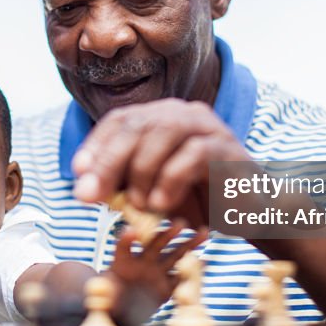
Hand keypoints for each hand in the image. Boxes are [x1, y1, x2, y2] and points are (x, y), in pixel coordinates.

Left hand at [72, 99, 250, 226]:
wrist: (248, 212)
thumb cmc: (197, 200)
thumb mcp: (151, 192)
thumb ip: (123, 185)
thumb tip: (85, 187)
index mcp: (163, 117)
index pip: (121, 120)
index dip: (96, 144)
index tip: (77, 172)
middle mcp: (184, 113)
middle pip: (137, 124)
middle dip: (108, 161)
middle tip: (91, 195)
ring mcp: (207, 127)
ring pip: (162, 134)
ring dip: (141, 172)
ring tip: (138, 205)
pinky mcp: (226, 147)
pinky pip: (191, 156)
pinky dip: (170, 181)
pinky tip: (161, 205)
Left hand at [106, 221, 207, 325]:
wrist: (120, 313)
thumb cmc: (108, 300)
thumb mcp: (102, 295)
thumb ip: (102, 291)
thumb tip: (97, 288)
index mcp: (124, 262)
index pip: (123, 247)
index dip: (127, 239)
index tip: (132, 231)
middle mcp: (142, 262)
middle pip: (156, 244)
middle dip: (167, 234)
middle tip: (180, 223)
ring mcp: (156, 273)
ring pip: (174, 256)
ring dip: (188, 244)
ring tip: (204, 232)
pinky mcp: (166, 288)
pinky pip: (181, 278)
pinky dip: (194, 270)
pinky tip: (206, 260)